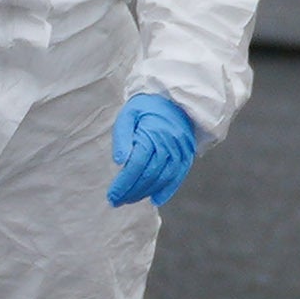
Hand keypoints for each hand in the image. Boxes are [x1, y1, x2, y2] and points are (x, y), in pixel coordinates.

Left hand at [106, 92, 199, 208]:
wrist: (173, 97)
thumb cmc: (145, 107)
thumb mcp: (127, 115)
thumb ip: (122, 138)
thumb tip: (118, 163)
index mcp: (152, 133)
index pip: (136, 165)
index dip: (124, 183)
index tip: (112, 195)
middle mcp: (169, 143)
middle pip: (149, 174)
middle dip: (132, 191)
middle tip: (117, 201)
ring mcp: (181, 149)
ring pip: (163, 177)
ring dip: (146, 192)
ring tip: (130, 200)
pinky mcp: (187, 153)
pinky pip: (179, 175)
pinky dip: (168, 190)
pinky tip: (156, 200)